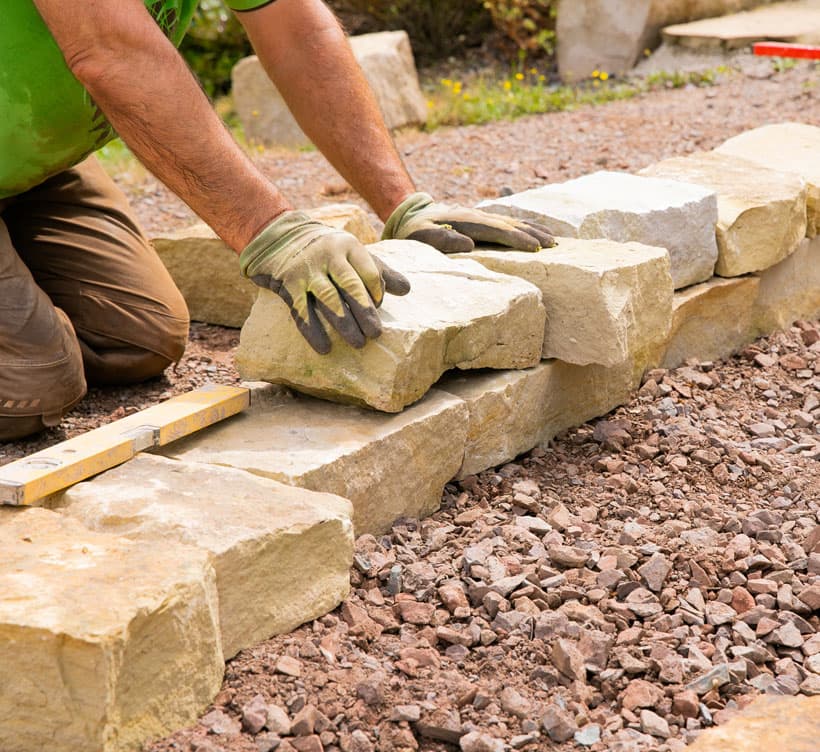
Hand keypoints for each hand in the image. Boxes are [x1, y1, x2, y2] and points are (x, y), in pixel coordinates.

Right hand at [240, 211, 409, 353]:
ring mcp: (307, 270)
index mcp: (349, 247)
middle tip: (376, 334)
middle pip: (351, 286)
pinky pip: (303, 311)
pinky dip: (313, 331)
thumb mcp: (352, 252)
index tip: (378, 307)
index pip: (370, 272)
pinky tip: (325, 348)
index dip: (377, 293)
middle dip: (365, 313)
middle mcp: (328, 256)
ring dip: (345, 324)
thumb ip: (379, 271)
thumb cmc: (325, 249)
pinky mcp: (288, 284)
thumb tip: (407, 289)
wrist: (278, 237)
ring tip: (358, 343)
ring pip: (329, 300)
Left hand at [382, 192, 555, 253]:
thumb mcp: (421, 236)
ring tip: (554, 240)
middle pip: (511, 224)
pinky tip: (536, 233)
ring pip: (513, 222)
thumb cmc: (414, 232)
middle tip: (554, 245)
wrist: (411, 216)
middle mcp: (478, 216)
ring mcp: (481, 216)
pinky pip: (507, 224)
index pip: (498, 230)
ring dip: (534, 230)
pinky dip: (525, 228)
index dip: (518, 239)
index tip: (536, 247)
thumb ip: (442, 239)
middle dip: (534, 234)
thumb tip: (469, 243)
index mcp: (467, 222)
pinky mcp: (482, 220)